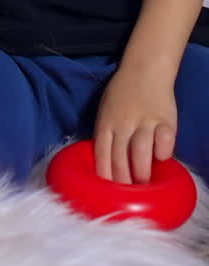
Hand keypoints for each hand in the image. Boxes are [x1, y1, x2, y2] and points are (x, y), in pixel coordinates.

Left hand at [93, 65, 176, 183]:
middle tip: (128, 196)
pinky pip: (164, 140)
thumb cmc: (122, 94)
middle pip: (119, 158)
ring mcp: (144, 121)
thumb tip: (106, 165)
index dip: (104, 176)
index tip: (107, 193)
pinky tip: (161, 158)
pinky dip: (162, 151)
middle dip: (123, 181)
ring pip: (140, 152)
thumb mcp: (106, 111)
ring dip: (141, 172)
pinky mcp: (164, 119)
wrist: (144, 69)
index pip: (102, 155)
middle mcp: (122, 123)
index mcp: (105, 123)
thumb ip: (107, 134)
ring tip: (144, 183)